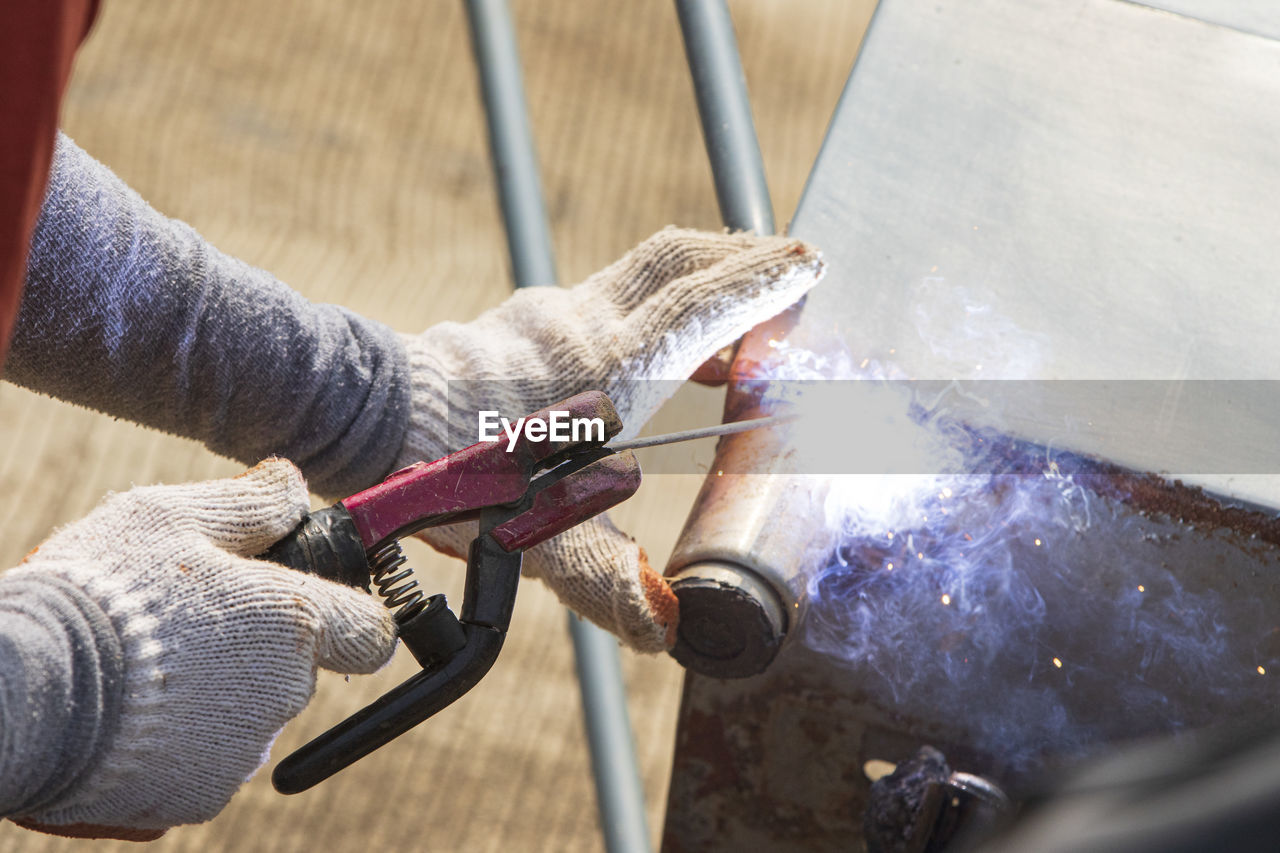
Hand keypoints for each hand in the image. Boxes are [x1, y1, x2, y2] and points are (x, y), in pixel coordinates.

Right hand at [4, 459, 395, 837]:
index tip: (320, 609)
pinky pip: (207, 758)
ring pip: (250, 714)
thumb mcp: (174, 514)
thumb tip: (292, 486)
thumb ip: (250, 503)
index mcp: (292, 622)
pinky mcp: (200, 794)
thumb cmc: (105, 589)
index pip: (370, 632)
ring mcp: (243, 749)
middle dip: (259, 649)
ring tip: (149, 667)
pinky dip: (181, 739)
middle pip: (297, 670)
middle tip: (190, 624)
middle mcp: (283, 691)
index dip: (350, 618)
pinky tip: (134, 710)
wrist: (29, 687)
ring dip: (218, 693)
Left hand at [396, 227, 823, 651]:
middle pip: (680, 260)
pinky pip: (613, 294)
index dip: (760, 284)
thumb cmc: (455, 473)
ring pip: (646, 271)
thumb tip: (662, 629)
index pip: (701, 307)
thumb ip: (609, 580)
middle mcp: (585, 324)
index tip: (807, 267)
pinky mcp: (526, 322)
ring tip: (739, 318)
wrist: (367, 423)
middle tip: (788, 268)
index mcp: (607, 368)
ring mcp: (553, 315)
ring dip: (700, 280)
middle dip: (741, 257)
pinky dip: (657, 305)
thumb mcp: (543, 538)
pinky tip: (662, 352)